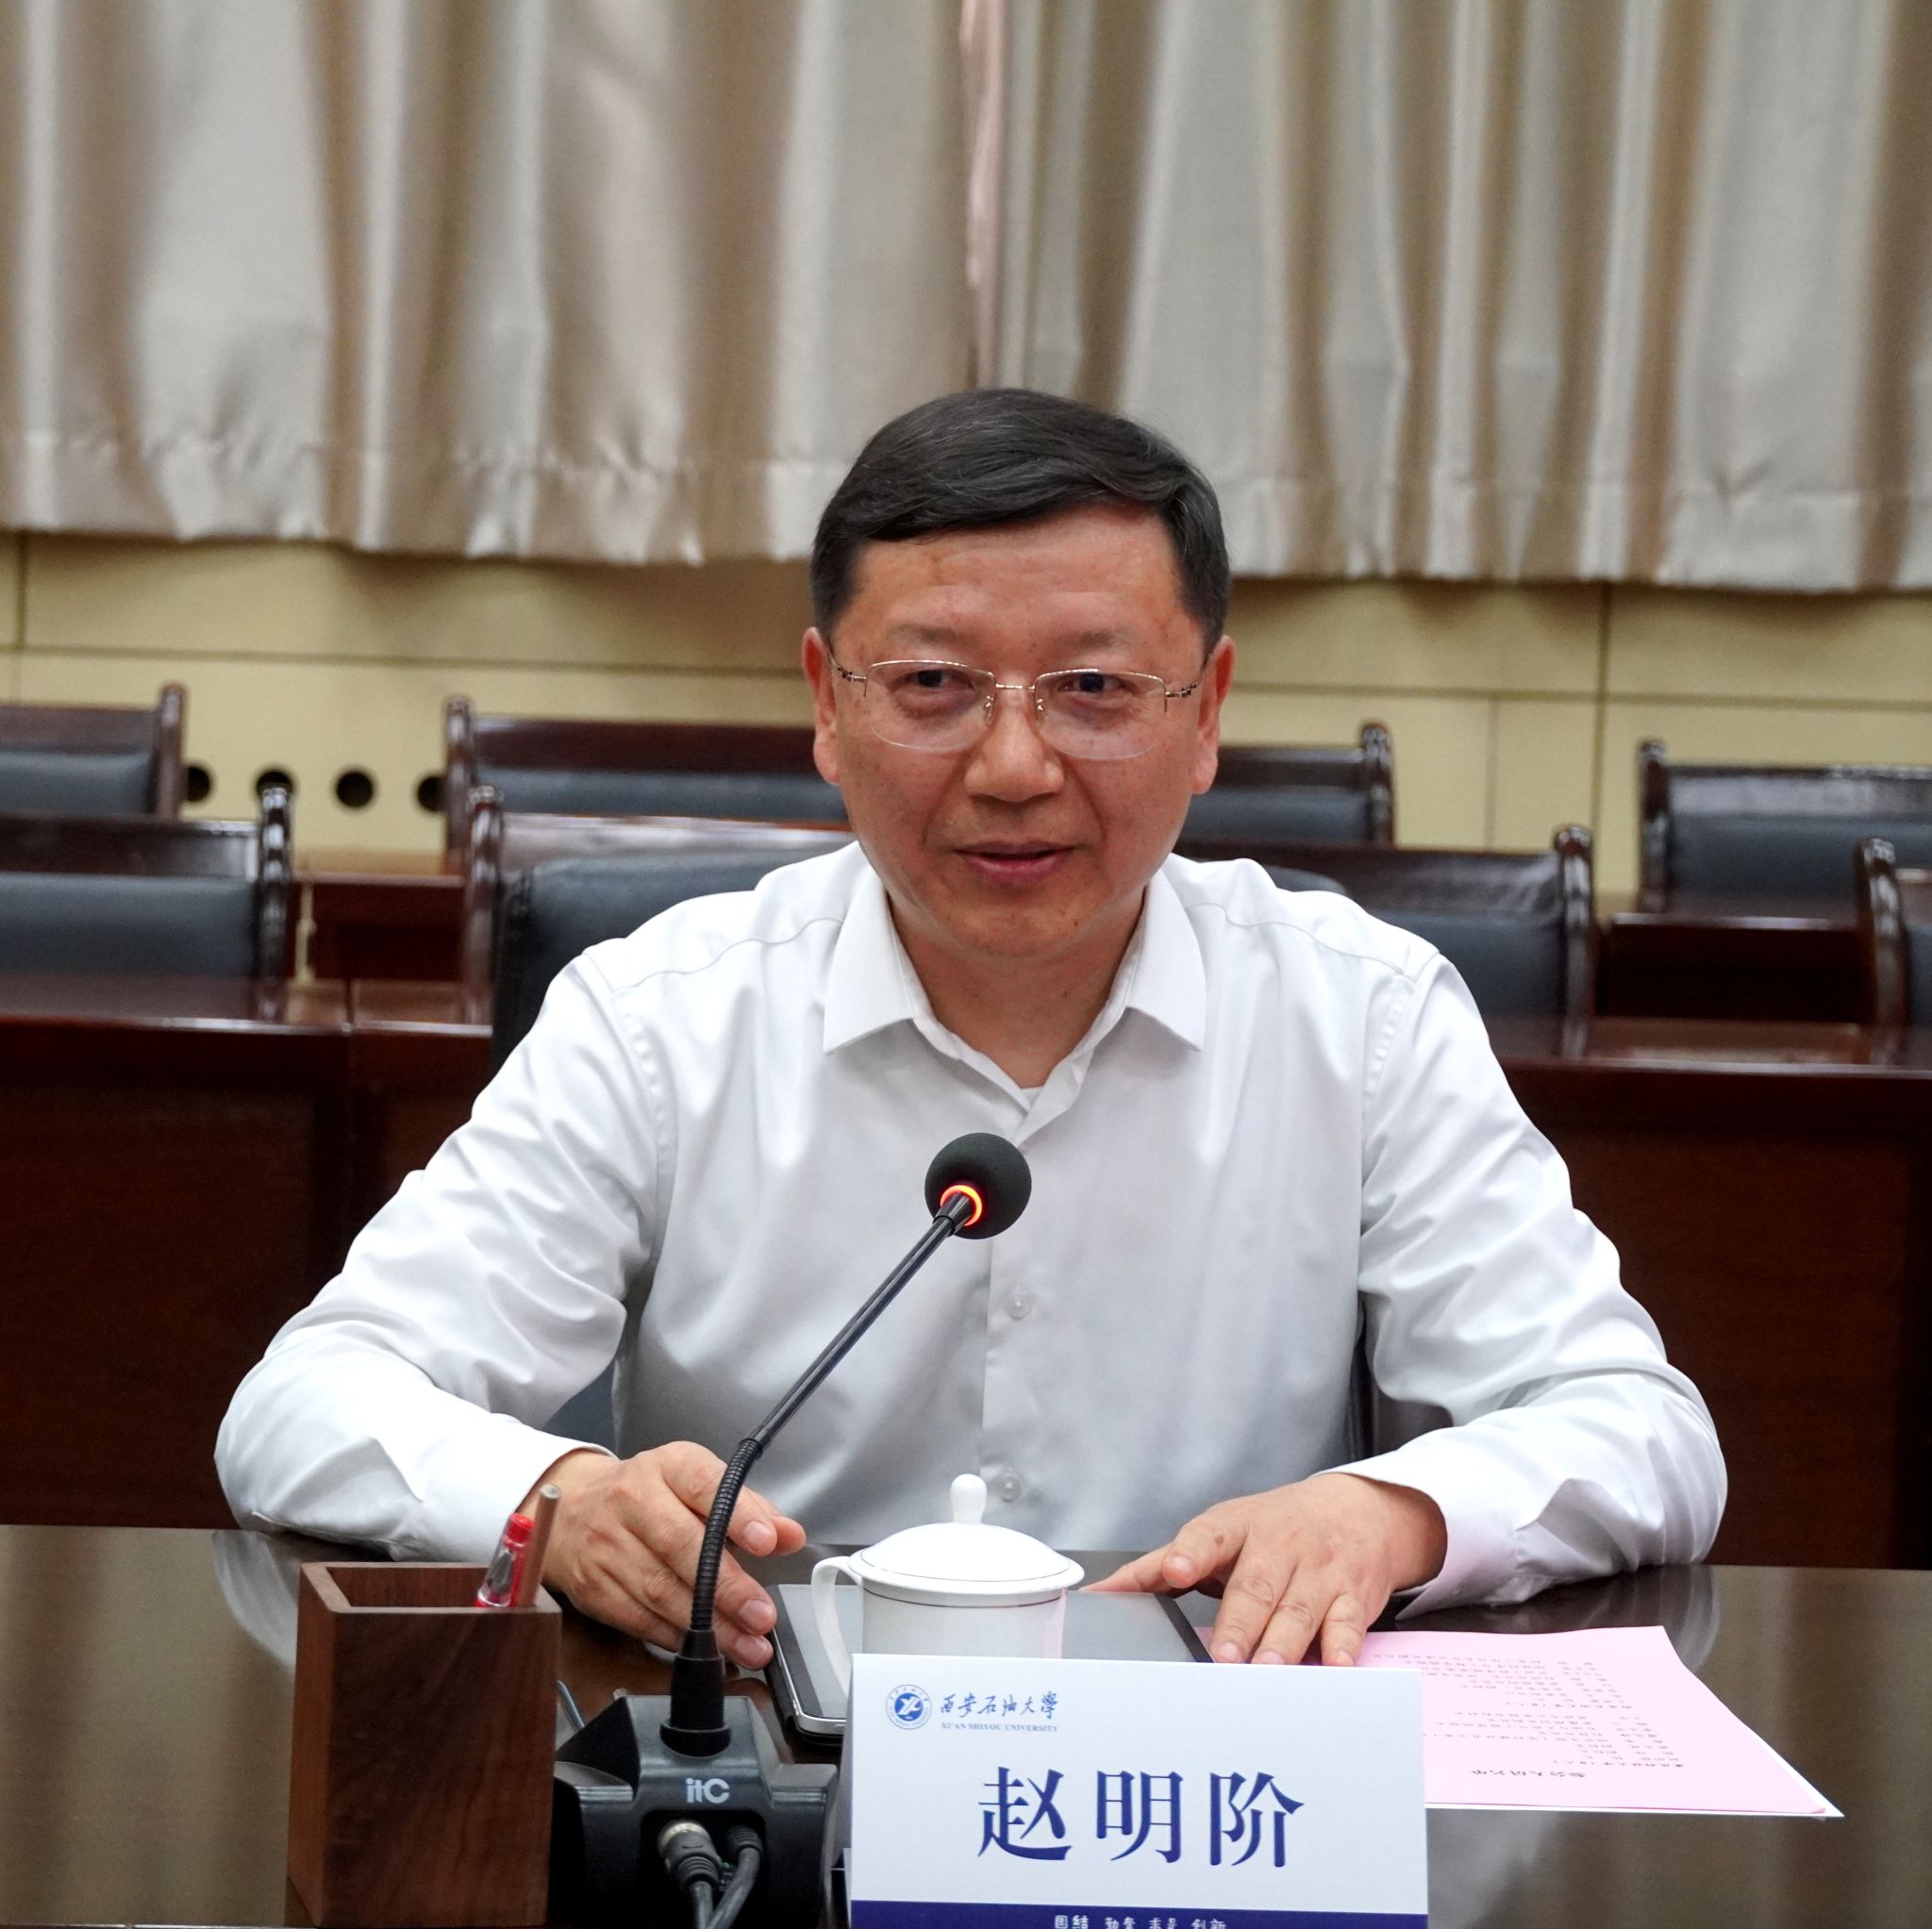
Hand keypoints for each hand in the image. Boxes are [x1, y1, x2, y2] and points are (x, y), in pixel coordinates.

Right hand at [530, 1443, 806, 1665]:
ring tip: (748, 1645)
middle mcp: (632, 1500)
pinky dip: (678, 1638)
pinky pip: (640, 1619)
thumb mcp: (697, 1484)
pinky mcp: (594, 1588)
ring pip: (661, 1590)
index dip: (737, 1515)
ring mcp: (607, 1545)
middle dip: (727, 1587)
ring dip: (709, 1627)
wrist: (571, 1508)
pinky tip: (708, 1651)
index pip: (704, 1485)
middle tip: (763, 1615)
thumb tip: (789, 1536)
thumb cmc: (650, 1495)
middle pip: (681, 1546)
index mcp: (668, 1466)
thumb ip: (748, 1508)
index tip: (766, 1542)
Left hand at [1089, 1472, 1445, 1665]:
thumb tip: (1098, 1595)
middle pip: (1255, 1585)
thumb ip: (1157, 1567)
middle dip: (1240, 1622)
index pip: (1209, 1536)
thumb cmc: (1273, 1530)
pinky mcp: (1352, 1596)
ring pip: (1298, 1609)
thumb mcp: (1217, 1534)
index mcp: (1236, 1528)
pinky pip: (1348, 1625)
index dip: (1192, 1552)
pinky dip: (1343, 1648)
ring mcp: (1318, 1571)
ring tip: (1266, 1669)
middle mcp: (1278, 1546)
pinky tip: (1336, 1667)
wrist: (1358, 1512)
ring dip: (1283, 1641)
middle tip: (1224, 1655)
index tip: (1176, 1570)